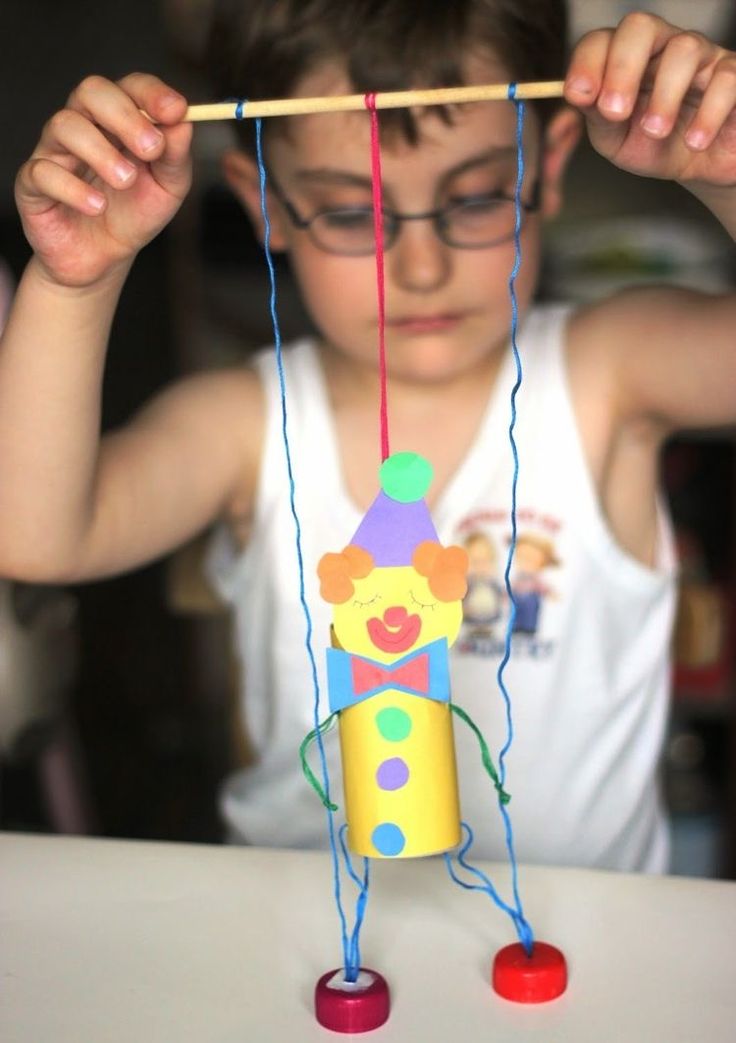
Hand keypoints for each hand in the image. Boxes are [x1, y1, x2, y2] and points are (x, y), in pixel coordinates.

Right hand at [15, 74, 191, 288]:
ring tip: (125, 182)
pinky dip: (73, 188)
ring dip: (101, 151)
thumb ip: (176, 157)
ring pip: (65, 124)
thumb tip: (184, 123)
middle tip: (151, 149)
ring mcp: (56, 151)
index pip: (130, 87)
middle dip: (125, 115)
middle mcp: (84, 125)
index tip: (176, 111)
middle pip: (92, 91)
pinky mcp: (33, 182)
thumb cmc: (133, 215)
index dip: (152, 93)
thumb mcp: (167, 189)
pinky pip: (43, 171)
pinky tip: (97, 205)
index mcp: (119, 121)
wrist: (104, 258)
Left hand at [564, 13, 735, 189]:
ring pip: (684, 49)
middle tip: (616, 112)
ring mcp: (701, 56)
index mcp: (626, 61)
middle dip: (622, 68)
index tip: (581, 96)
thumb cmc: (655, 147)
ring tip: (656, 132)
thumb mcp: (616, 140)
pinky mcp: (734, 74)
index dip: (587, 63)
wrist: (699, 167)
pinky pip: (726, 77)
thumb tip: (580, 95)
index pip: (601, 41)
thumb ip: (597, 118)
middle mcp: (662, 48)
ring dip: (664, 95)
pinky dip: (708, 113)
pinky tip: (696, 141)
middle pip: (640, 27)